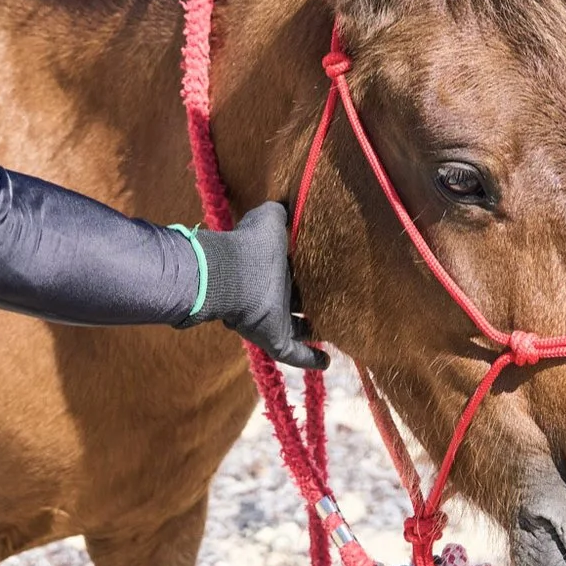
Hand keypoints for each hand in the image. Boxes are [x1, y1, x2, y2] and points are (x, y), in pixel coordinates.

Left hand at [186, 202, 328, 370]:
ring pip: (298, 328)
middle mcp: (275, 294)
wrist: (229, 273)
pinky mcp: (274, 338)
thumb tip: (288, 203)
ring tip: (335, 331)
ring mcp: (274, 319)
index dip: (310, 273)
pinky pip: (295, 354)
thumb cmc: (250, 244)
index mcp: (276, 267)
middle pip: (297, 301)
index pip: (296, 272)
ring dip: (314, 331)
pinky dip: (310, 360)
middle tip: (335, 302)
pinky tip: (327, 362)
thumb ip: (279, 210)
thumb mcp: (268, 217)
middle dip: (312, 303)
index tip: (327, 272)